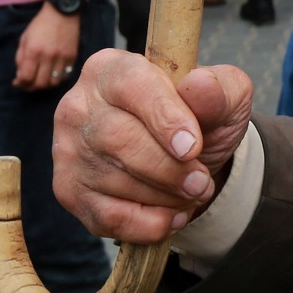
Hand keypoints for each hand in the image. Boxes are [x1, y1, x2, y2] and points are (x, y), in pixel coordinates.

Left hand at [13, 2, 82, 92]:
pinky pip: (65, 76)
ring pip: (53, 83)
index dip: (20, 83)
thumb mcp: (24, 39)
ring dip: (45, 85)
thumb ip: (20, 58)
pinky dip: (57, 79)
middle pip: (40, 84)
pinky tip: (52, 75)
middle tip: (28, 84)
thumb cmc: (40, 25)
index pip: (26, 77)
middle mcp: (48, 56)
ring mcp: (62, 58)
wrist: (62, 13)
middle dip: (31, 87)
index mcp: (33, 51)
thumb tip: (20, 76)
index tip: (18, 82)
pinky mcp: (72, 57)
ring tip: (41, 80)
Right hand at [52, 49, 255, 243]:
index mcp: (113, 68)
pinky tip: (172, 215)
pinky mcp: (69, 190)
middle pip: (118, 139)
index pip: (131, 85)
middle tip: (201, 182)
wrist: (189, 158)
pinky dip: (147, 223)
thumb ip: (219, 90)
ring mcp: (67, 149)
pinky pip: (106, 216)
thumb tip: (200, 86)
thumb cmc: (201, 118)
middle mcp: (79, 104)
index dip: (164, 118)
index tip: (193, 147)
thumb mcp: (224, 97)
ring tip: (192, 193)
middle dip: (169, 169)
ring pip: (112, 180)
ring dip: (164, 197)